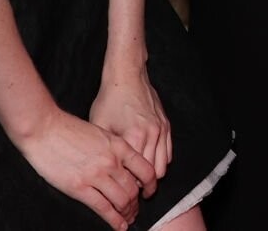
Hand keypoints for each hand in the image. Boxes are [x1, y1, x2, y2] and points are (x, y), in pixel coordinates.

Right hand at [13, 107, 156, 230]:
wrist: (44, 129)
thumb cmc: (68, 129)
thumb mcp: (101, 132)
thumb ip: (114, 148)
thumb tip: (123, 164)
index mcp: (119, 146)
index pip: (146, 170)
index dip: (151, 185)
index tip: (149, 192)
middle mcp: (111, 162)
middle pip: (134, 189)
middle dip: (136, 203)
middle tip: (135, 210)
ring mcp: (96, 175)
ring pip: (121, 201)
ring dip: (127, 213)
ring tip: (128, 218)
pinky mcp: (79, 188)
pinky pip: (103, 208)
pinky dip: (114, 220)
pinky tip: (118, 225)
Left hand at [90, 67, 172, 185]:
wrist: (127, 76)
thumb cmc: (110, 100)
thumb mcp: (99, 125)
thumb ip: (105, 149)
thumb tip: (103, 171)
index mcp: (134, 137)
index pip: (136, 173)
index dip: (128, 185)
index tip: (121, 190)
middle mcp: (152, 135)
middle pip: (153, 174)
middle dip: (142, 185)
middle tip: (130, 190)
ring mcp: (161, 130)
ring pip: (164, 166)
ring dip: (153, 175)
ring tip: (140, 180)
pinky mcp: (166, 125)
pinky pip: (168, 153)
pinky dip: (160, 162)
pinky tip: (147, 162)